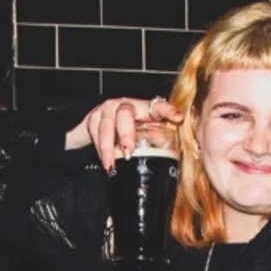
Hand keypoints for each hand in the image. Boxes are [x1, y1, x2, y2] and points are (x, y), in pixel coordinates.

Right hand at [63, 96, 181, 168]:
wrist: (100, 124)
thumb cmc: (128, 130)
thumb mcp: (144, 132)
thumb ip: (157, 141)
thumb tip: (173, 165)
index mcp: (143, 108)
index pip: (158, 107)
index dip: (168, 111)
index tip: (177, 118)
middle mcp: (125, 105)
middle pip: (125, 114)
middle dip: (126, 134)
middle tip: (128, 151)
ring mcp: (107, 110)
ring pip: (106, 126)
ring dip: (108, 147)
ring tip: (111, 164)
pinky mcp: (93, 118)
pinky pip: (94, 134)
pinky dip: (99, 150)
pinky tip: (104, 161)